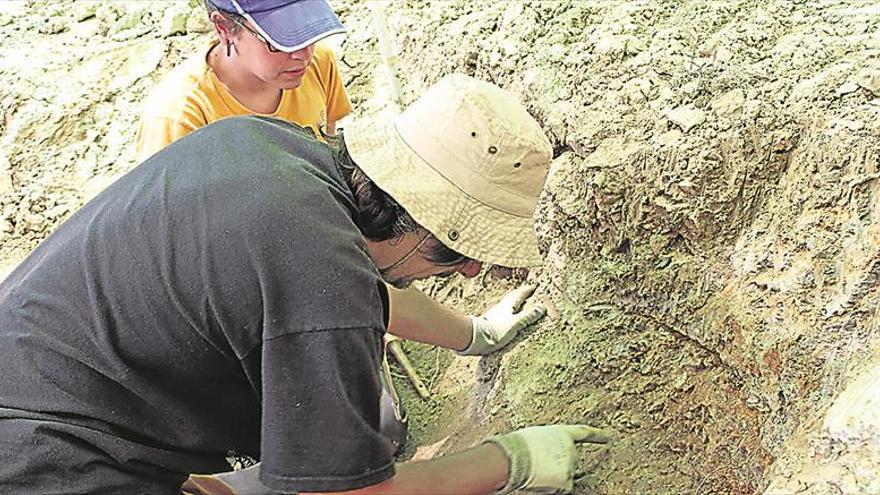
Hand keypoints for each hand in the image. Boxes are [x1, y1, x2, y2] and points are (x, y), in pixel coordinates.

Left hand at [457, 285, 546, 355]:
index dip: (528, 289)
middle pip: (513, 297)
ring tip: (521, 304)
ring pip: (508, 304)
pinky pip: (504, 312)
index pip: (521, 293)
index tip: (535, 286)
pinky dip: (510, 311)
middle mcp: (501, 306)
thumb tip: (542, 308)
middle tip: (529, 292)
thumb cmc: (495, 331)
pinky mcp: (491, 321)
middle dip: (522, 294)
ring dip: (515, 302)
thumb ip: (528, 316)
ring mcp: (495, 313)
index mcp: (508, 304)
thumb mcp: (516, 324)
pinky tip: (509, 316)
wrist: (474, 338)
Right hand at [486, 424, 612, 493]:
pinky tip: (541, 481)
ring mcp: (570, 466)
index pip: (585, 434)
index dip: (598, 436)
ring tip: (535, 471)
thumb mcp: (535, 437)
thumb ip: (549, 444)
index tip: (609, 438)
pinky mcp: (567, 481)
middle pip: (570, 460)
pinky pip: (564, 488)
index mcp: (563, 433)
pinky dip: (554, 488)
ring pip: (565, 475)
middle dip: (558, 465)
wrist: (515, 457)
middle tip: (538, 464)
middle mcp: (571, 449)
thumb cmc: (518, 445)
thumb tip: (548, 455)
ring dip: (553, 476)